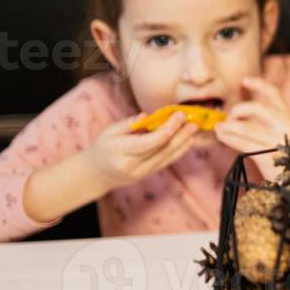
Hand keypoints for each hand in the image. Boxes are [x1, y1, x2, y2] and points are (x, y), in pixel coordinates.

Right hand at [83, 111, 201, 192]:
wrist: (96, 174)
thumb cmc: (102, 148)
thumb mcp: (108, 132)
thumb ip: (128, 124)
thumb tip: (147, 115)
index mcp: (119, 151)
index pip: (147, 143)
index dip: (165, 130)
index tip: (177, 116)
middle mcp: (132, 165)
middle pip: (160, 149)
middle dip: (178, 134)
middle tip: (191, 121)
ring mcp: (141, 172)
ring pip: (166, 156)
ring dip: (182, 142)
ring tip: (193, 129)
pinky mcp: (148, 174)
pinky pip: (166, 162)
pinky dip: (179, 151)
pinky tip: (188, 141)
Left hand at [213, 77, 289, 178]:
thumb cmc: (280, 153)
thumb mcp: (277, 131)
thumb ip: (261, 121)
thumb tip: (233, 114)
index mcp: (287, 116)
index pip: (274, 94)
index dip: (259, 84)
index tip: (244, 81)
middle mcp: (285, 126)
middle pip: (258, 108)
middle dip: (238, 110)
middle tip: (229, 117)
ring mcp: (277, 141)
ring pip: (247, 128)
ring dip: (228, 127)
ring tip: (218, 128)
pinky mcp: (267, 156)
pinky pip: (243, 144)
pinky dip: (229, 139)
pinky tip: (221, 137)